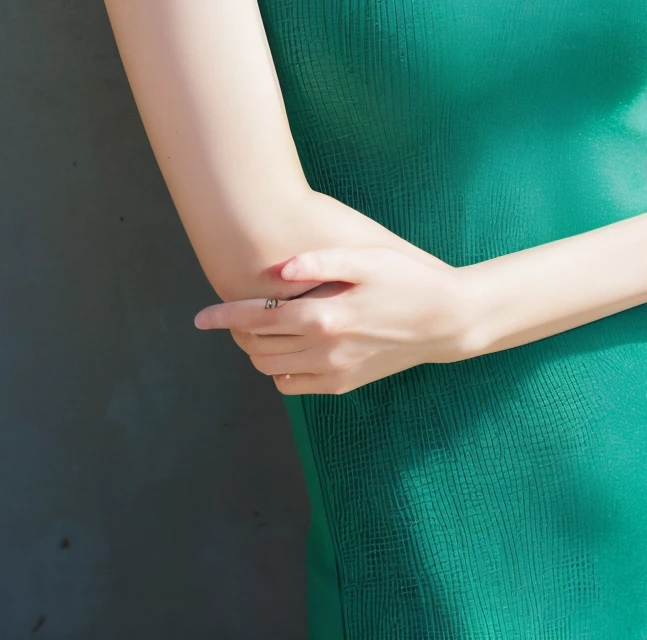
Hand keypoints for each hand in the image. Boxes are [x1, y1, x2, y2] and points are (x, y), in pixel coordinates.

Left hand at [194, 246, 472, 394]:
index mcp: (325, 316)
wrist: (445, 320)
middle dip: (238, 332)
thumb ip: (321, 262)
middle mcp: (324, 350)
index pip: (259, 318)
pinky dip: (280, 370)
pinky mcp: (343, 384)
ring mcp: (333, 372)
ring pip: (272, 370)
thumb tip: (278, 268)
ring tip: (259, 328)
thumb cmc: (408, 279)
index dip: (226, 317)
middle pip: (259, 347)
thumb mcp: (369, 259)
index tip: (201, 317)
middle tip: (232, 313)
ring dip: (257, 351)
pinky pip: (295, 386)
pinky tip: (287, 347)